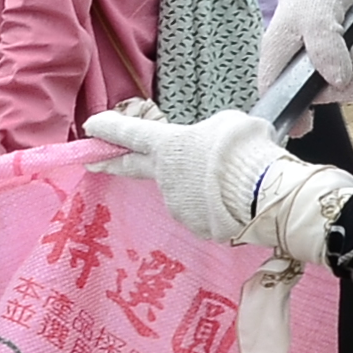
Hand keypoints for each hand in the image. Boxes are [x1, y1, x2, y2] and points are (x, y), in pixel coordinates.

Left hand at [83, 105, 352, 265]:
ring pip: (186, 191)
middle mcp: (165, 177)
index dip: (109, 128)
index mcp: (169, 146)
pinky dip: (215, 205)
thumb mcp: (228, 123)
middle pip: (133, 167)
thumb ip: (208, 133)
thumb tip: (209, 148)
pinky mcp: (196, 228)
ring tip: (232, 181)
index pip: (131, 133)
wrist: (263, 194)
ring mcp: (178, 206)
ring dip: (200, 185)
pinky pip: (203, 212)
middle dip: (110, 162)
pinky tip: (236, 200)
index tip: (89, 126)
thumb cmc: (245, 150)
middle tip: (92, 161)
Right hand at [256, 0, 352, 105]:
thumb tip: (335, 81)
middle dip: (339, 84)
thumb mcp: (315, 16)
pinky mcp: (343, 49)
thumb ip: (323, 49)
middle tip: (349, 67)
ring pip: (343, 80)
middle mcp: (299, 60)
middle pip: (317, 93)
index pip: (274, 92)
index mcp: (278, 53)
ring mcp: (323, 56)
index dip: (287, 112)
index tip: (305, 127)